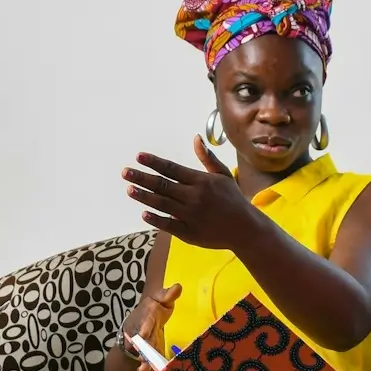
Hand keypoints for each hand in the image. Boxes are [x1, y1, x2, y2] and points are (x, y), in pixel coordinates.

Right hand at [122, 283, 181, 370]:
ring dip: (145, 363)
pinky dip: (152, 368)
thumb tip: (178, 287)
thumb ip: (168, 294)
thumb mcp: (160, 298)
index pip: (145, 322)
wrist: (144, 315)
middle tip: (142, 361)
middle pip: (143, 342)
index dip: (144, 328)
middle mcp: (144, 332)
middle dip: (143, 352)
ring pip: (145, 354)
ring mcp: (146, 343)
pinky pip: (151, 360)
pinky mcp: (151, 351)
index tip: (143, 335)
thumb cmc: (154, 307)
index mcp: (147, 317)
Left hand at [124, 137, 262, 249]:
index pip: (172, 169)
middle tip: (125, 172)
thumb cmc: (233, 199)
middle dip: (142, 178)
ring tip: (129, 189)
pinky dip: (156, 219)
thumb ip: (207, 158)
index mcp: (201, 181)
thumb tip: (196, 138)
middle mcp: (194, 197)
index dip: (154, 162)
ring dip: (144, 196)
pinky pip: (169, 225)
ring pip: (162, 204)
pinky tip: (143, 213)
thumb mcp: (223, 175)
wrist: (245, 228)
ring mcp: (191, 215)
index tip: (139, 157)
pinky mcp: (189, 232)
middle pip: (163, 185)